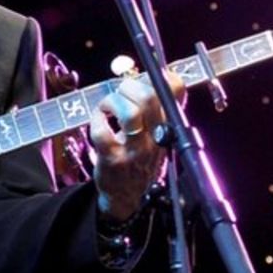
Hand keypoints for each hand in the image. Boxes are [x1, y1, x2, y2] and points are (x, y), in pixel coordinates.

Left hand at [90, 70, 184, 222]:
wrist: (127, 197)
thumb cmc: (137, 158)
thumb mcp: (154, 133)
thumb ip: (152, 107)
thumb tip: (146, 75)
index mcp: (167, 126)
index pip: (176, 92)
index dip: (162, 77)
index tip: (147, 78)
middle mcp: (155, 137)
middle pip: (150, 97)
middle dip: (130, 86)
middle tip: (121, 93)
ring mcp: (134, 150)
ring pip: (129, 113)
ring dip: (113, 103)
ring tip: (108, 108)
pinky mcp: (113, 160)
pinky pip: (102, 133)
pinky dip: (96, 121)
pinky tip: (98, 121)